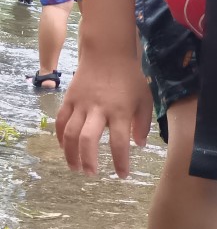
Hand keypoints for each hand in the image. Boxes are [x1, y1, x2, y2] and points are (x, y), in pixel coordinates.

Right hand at [56, 54, 151, 177]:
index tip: (122, 175)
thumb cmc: (130, 78)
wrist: (107, 53)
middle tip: (91, 174)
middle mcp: (98, 109)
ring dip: (70, 153)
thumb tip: (139, 145)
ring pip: (69, 132)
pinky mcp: (69, 98)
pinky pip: (60, 120)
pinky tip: (64, 147)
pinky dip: (60, 136)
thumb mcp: (145, 100)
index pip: (119, 143)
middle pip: (88, 139)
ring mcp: (81, 104)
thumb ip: (143, 124)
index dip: (120, 162)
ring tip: (75, 167)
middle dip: (88, 160)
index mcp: (120, 111)